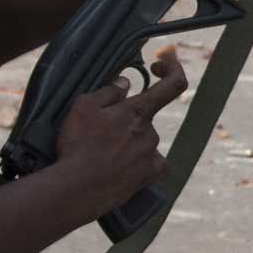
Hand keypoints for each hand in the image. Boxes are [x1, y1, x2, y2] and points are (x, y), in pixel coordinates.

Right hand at [54, 51, 188, 217]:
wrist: (79, 187)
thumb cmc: (78, 145)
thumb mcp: (83, 108)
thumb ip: (108, 92)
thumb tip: (126, 82)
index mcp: (138, 111)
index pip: (173, 85)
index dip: (173, 69)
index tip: (159, 66)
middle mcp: (151, 132)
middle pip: (143, 119)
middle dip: (123, 121)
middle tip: (97, 134)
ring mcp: (152, 154)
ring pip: (142, 141)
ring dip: (126, 143)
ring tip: (99, 155)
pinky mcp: (150, 175)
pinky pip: (150, 164)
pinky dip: (137, 163)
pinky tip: (120, 167)